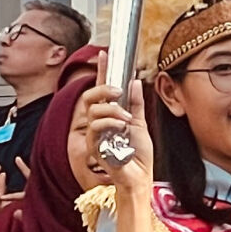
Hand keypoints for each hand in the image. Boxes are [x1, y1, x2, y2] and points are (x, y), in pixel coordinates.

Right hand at [82, 54, 153, 192]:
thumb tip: (135, 81)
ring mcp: (93, 134)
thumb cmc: (139, 156)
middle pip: (89, 97)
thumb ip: (136, 104)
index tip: (103, 54)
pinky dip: (111, 123)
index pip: (100, 90)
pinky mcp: (92, 145)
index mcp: (109, 116)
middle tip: (118, 91)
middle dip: (102, 89)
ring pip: (92, 110)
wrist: (140, 177)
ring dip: (112, 111)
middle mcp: (98, 123)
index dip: (101, 72)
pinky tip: (121, 129)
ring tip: (126, 119)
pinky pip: (96, 126)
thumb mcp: (141, 125)